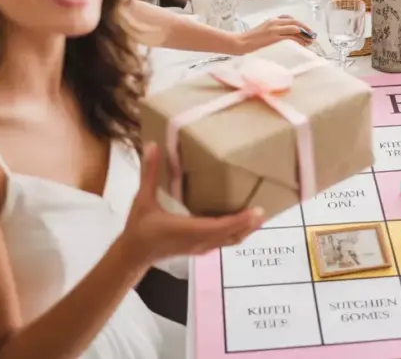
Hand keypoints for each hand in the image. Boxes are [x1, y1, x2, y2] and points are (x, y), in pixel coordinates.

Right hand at [118, 142, 265, 266]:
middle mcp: (198, 240)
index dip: (239, 220)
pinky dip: (237, 234)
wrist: (133, 254)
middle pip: (231, 235)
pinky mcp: (201, 249)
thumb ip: (149, 173)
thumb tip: (154, 145)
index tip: (256, 211)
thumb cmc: (139, 227)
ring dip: (246, 230)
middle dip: (249, 224)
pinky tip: (244, 225)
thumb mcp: (142, 199)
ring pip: (229, 241)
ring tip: (260, 216)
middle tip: (266, 210)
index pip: (219, 226)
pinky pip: (224, 242)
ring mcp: (201, 247)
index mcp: (186, 229)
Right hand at [238, 15, 316, 52]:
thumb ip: (273, 32)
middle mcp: (274, 22)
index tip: (305, 30)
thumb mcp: (264, 33)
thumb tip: (284, 37)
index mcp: (272, 21)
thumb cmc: (250, 40)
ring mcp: (274, 28)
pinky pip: (290, 35)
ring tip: (310, 41)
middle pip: (294, 21)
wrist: (240, 43)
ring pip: (294, 28)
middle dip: (305, 28)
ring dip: (304, 34)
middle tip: (312, 35)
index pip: (289, 19)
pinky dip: (299, 37)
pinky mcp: (274, 36)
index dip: (299, 24)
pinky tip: (303, 41)